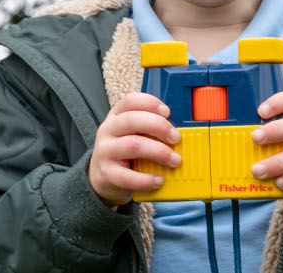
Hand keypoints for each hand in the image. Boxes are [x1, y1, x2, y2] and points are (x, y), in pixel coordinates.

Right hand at [88, 92, 181, 207]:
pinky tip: (158, 180)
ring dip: (159, 152)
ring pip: (133, 146)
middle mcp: (108, 130)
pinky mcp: (107, 173)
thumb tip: (180, 130)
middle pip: (132, 120)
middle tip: (176, 137)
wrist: (102, 176)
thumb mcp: (132, 134)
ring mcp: (105, 151)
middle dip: (159, 126)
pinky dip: (146, 179)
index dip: (150, 103)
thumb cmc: (125, 152)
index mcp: (116, 116)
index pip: (130, 101)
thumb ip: (150, 129)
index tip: (168, 112)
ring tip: (174, 160)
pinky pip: (127, 176)